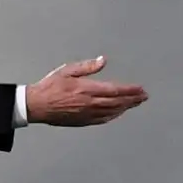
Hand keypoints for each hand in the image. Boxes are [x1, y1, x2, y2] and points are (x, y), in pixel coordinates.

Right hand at [24, 57, 146, 126]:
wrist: (38, 106)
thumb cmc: (50, 87)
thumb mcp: (68, 70)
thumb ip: (87, 66)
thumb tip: (102, 60)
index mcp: (87, 89)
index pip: (115, 90)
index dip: (130, 90)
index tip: (140, 89)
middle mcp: (90, 104)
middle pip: (118, 103)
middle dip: (133, 99)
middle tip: (144, 97)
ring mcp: (88, 114)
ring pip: (113, 112)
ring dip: (126, 107)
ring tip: (136, 103)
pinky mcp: (84, 121)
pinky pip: (104, 119)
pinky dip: (115, 115)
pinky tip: (119, 112)